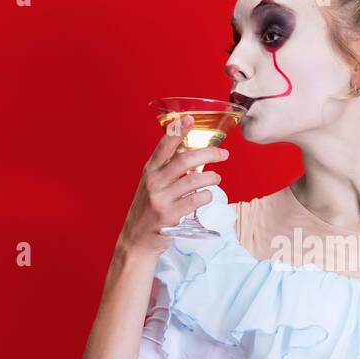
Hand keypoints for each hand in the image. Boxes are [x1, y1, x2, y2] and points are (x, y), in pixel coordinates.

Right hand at [118, 114, 230, 256]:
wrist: (136, 239)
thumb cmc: (148, 210)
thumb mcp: (152, 185)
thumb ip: (167, 170)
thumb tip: (193, 154)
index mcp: (149, 171)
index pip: (164, 146)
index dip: (178, 131)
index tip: (190, 119)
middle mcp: (154, 182)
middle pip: (185, 160)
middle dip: (209, 153)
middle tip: (223, 153)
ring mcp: (161, 199)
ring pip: (194, 180)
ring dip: (211, 177)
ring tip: (216, 177)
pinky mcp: (170, 215)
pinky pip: (196, 200)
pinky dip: (207, 195)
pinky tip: (207, 195)